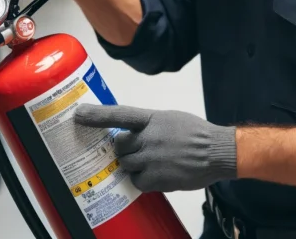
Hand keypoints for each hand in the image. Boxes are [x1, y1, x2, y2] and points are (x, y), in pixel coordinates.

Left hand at [73, 104, 236, 192]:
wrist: (217, 151)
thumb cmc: (196, 134)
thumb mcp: (170, 119)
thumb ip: (150, 125)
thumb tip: (131, 134)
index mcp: (152, 119)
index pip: (119, 115)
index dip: (97, 115)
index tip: (78, 114)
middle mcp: (149, 137)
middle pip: (119, 145)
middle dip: (123, 150)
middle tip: (134, 151)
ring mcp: (152, 158)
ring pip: (126, 164)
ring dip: (132, 165)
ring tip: (149, 163)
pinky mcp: (158, 177)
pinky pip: (137, 181)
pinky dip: (143, 180)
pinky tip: (155, 175)